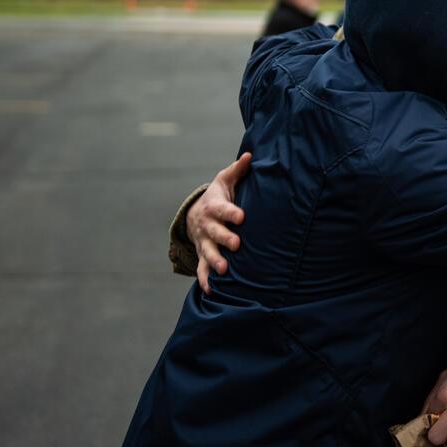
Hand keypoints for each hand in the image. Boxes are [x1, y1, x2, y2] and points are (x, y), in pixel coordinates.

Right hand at [188, 152, 250, 292]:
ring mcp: (204, 242)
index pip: (222, 209)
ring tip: (224, 269)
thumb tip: (250, 155)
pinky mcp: (203, 255)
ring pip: (207, 252)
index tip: (242, 216)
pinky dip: (205, 280)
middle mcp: (207, 226)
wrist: (197, 213)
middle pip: (214, 232)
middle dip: (224, 238)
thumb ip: (238, 170)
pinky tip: (212, 291)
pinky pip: (202, 269)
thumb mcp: (225, 180)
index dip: (231, 212)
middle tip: (236, 244)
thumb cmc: (218, 196)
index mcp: (214, 207)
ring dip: (215, 261)